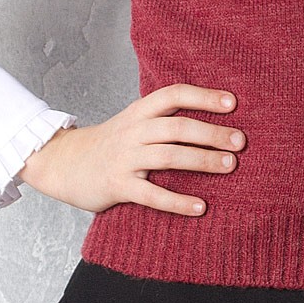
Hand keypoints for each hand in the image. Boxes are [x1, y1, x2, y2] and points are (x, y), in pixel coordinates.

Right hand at [16, 84, 245, 215]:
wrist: (62, 164)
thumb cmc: (109, 144)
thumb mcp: (132, 122)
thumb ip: (163, 120)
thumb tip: (210, 119)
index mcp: (138, 111)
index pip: (174, 95)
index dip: (203, 97)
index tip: (233, 103)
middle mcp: (133, 131)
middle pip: (178, 127)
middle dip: (212, 133)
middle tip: (241, 141)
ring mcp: (124, 158)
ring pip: (169, 156)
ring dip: (202, 160)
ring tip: (230, 166)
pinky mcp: (118, 186)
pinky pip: (152, 195)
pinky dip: (178, 201)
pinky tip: (200, 207)